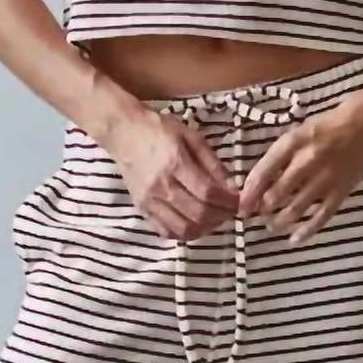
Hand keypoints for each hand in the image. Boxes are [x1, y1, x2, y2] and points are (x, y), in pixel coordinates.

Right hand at [105, 105, 239, 241]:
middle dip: (221, 216)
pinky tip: (195, 223)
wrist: (122, 131)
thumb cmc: (158, 129)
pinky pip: (166, 232)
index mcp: (175, 163)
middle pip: (198, 214)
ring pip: (183, 229)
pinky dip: (185, 233)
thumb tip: (233, 186)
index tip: (240, 201)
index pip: (208, 193)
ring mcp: (149, 200)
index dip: (228, 201)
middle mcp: (161, 186)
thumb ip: (213, 163)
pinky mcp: (142, 209)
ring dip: (205, 228)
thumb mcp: (191, 136)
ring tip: (215, 218)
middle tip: (231, 211)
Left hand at [238, 91, 362, 243]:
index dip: (249, 193)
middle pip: (277, 194)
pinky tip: (294, 240)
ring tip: (271, 226)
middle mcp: (307, 161)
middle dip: (262, 209)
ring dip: (279, 222)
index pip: (263, 172)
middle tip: (257, 216)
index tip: (241, 206)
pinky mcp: (341, 192)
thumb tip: (253, 184)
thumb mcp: (296, 135)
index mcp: (292, 143)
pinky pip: (321, 216)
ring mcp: (325, 179)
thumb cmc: (325, 129)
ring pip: (296, 208)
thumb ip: (277, 158)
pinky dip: (306, 231)